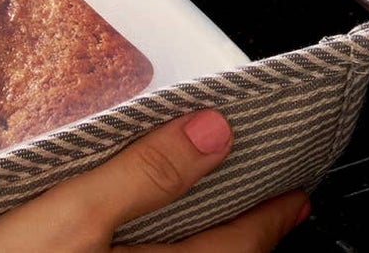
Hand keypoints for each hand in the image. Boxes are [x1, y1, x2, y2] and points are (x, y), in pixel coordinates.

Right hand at [0, 109, 308, 251]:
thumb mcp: (67, 218)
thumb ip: (143, 173)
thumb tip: (214, 129)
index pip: (240, 244)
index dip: (275, 214)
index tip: (301, 189)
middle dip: (249, 238)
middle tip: (273, 206)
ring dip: (205, 250)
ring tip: (215, 222)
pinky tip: (141, 241)